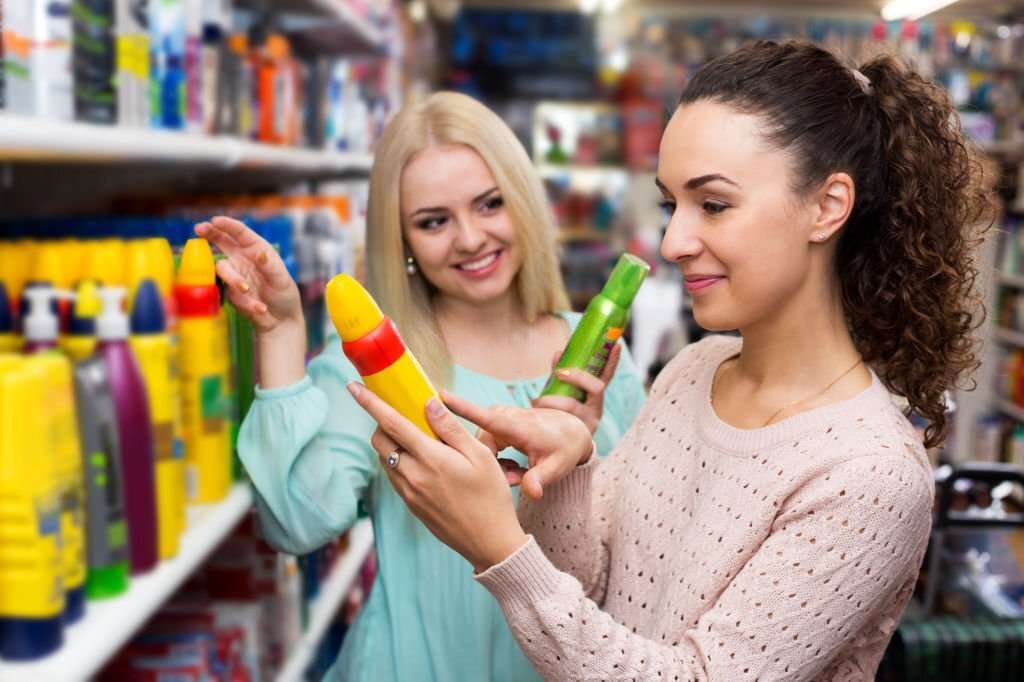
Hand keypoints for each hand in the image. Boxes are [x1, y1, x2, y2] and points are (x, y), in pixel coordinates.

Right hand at [195, 216, 305, 387]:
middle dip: (210, 233)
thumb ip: (270, 267)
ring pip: (223, 269)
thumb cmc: (284, 295)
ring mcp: (234, 274)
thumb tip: (259, 253)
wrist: (281, 320)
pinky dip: (247, 302)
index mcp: (257, 249)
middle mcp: (242, 259)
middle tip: (199, 229)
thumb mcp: (282, 280)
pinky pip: (232, 293)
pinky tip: (261, 309)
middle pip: (221, 241)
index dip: (227, 225)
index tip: (214, 221)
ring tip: (247, 290)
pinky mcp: (230, 292)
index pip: (240, 233)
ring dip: (234, 279)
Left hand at [347, 383, 528, 572]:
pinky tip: (424, 463)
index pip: (392, 423)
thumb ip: (450, 428)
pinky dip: (400, 462)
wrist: (490, 542)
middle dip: (383, 423)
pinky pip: (394, 476)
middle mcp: (412, 476)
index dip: (370, 403)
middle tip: (405, 416)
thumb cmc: (491, 496)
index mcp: (430, 459)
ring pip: (385, 459)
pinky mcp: (411, 506)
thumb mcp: (480, 455)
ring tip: (420, 441)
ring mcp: (409, 493)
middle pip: (379, 441)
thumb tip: (428, 403)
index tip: (352, 387)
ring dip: (392, 444)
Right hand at [442, 391, 593, 500]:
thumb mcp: (558, 467)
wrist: (571, 432)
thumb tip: (532, 494)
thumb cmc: (565, 449)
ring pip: (482, 445)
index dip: (463, 409)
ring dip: (494, 462)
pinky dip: (495, 458)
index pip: (487, 418)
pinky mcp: (499, 421)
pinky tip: (513, 467)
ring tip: (518, 473)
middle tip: (516, 479)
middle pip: (481, 444)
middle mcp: (507, 418)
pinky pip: (486, 442)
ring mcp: (502, 418)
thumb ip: (541, 479)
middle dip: (492, 465)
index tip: (441, 397)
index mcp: (519, 427)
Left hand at [532, 343, 621, 433]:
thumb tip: (558, 353)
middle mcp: (597, 409)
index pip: (608, 376)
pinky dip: (545, 413)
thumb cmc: (563, 415)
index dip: (613, 361)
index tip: (617, 345)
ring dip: (552, 400)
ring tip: (536, 400)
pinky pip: (561, 421)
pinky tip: (535, 411)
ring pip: (573, 406)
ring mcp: (588, 423)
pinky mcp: (576, 436)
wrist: (563, 448)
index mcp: (595, 397)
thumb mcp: (566, 393)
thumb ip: (563, 374)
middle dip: (577, 377)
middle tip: (558, 373)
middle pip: (597, 388)